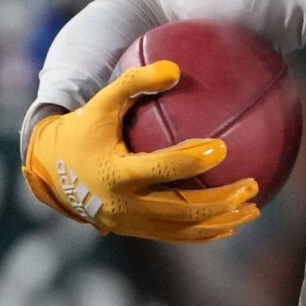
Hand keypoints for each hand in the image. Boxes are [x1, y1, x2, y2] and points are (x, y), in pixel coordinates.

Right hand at [23, 60, 258, 242]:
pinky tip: (232, 223)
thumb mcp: (102, 102)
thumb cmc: (83, 130)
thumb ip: (134, 81)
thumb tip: (175, 68)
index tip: (222, 148)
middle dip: (220, 201)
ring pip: (184, 229)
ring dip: (221, 221)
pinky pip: (178, 236)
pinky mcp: (138, 231)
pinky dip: (206, 233)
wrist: (53, 172)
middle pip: (182, 209)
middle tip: (251, 185)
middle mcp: (126, 204)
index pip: (161, 168)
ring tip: (253, 209)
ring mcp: (132, 223)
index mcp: (117, 172)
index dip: (191, 159)